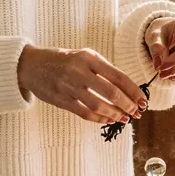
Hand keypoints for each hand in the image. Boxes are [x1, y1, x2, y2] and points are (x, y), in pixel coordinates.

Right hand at [17, 45, 148, 124]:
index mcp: (88, 57)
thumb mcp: (83, 56)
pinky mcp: (61, 100)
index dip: (133, 90)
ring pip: (98, 105)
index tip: (143, 99)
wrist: (31, 65)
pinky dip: (99, 118)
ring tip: (125, 118)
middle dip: (128, 104)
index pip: (117, 75)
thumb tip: (126, 88)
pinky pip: (85, 113)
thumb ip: (102, 69)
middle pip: (111, 92)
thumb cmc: (62, 60)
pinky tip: (108, 119)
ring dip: (115, 114)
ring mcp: (68, 86)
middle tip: (137, 111)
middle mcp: (79, 70)